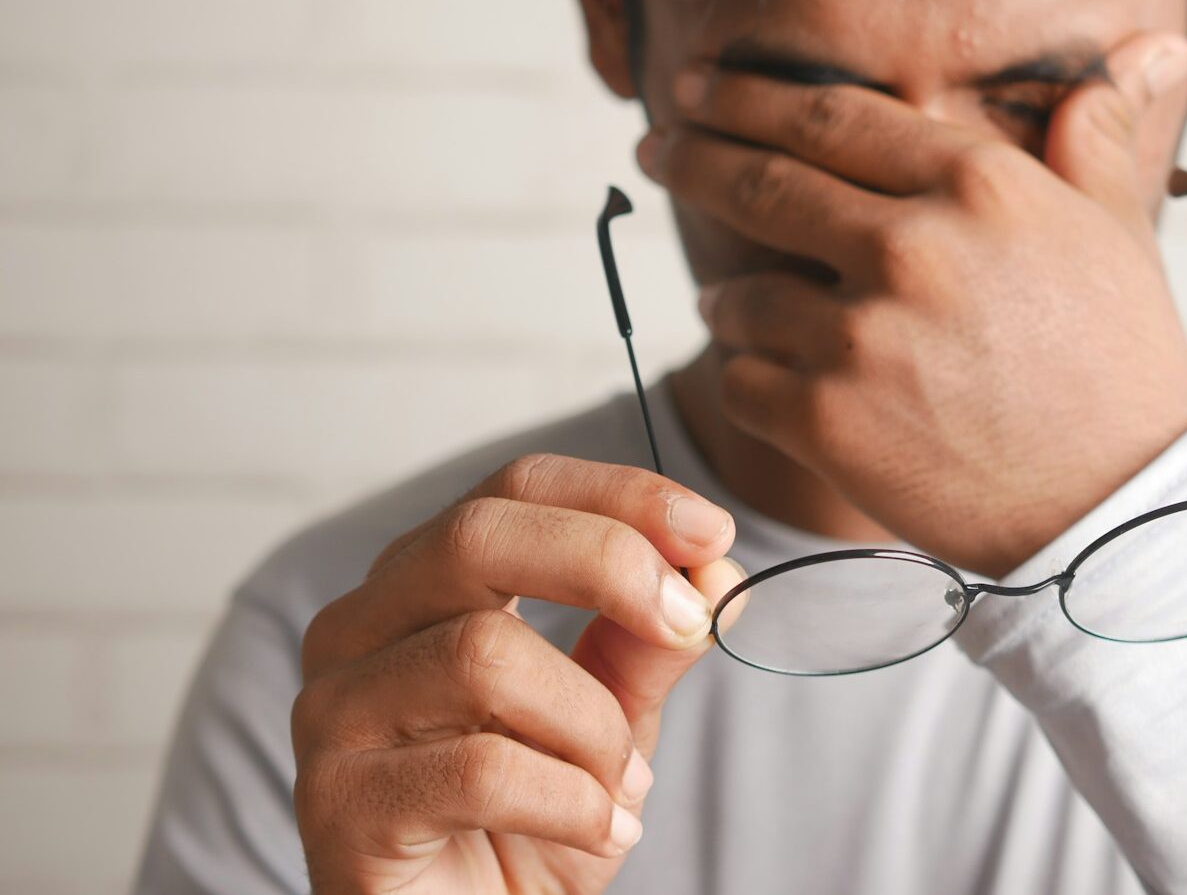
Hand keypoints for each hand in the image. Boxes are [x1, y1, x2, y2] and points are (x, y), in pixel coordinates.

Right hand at [292, 454, 741, 893]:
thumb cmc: (528, 828)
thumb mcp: (610, 724)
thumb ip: (646, 645)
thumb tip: (715, 567)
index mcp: (423, 587)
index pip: (513, 490)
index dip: (619, 495)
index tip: (713, 529)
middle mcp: (360, 629)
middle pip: (477, 536)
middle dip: (608, 564)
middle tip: (688, 623)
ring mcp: (334, 712)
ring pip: (483, 656)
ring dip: (593, 727)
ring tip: (623, 787)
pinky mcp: (336, 803)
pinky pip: (479, 769)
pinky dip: (571, 802)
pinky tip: (595, 831)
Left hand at [640, 32, 1186, 576]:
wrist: (1115, 514)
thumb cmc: (1121, 370)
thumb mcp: (1122, 237)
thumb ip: (1096, 140)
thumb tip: (1143, 53)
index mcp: (977, 185)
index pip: (830, 116)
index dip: (748, 98)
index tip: (701, 92)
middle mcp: (910, 246)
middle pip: (761, 183)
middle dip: (691, 159)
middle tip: (656, 148)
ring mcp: (861, 337)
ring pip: (739, 296)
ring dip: (725, 298)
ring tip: (727, 305)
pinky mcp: (827, 423)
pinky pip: (740, 382)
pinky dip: (743, 378)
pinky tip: (763, 380)